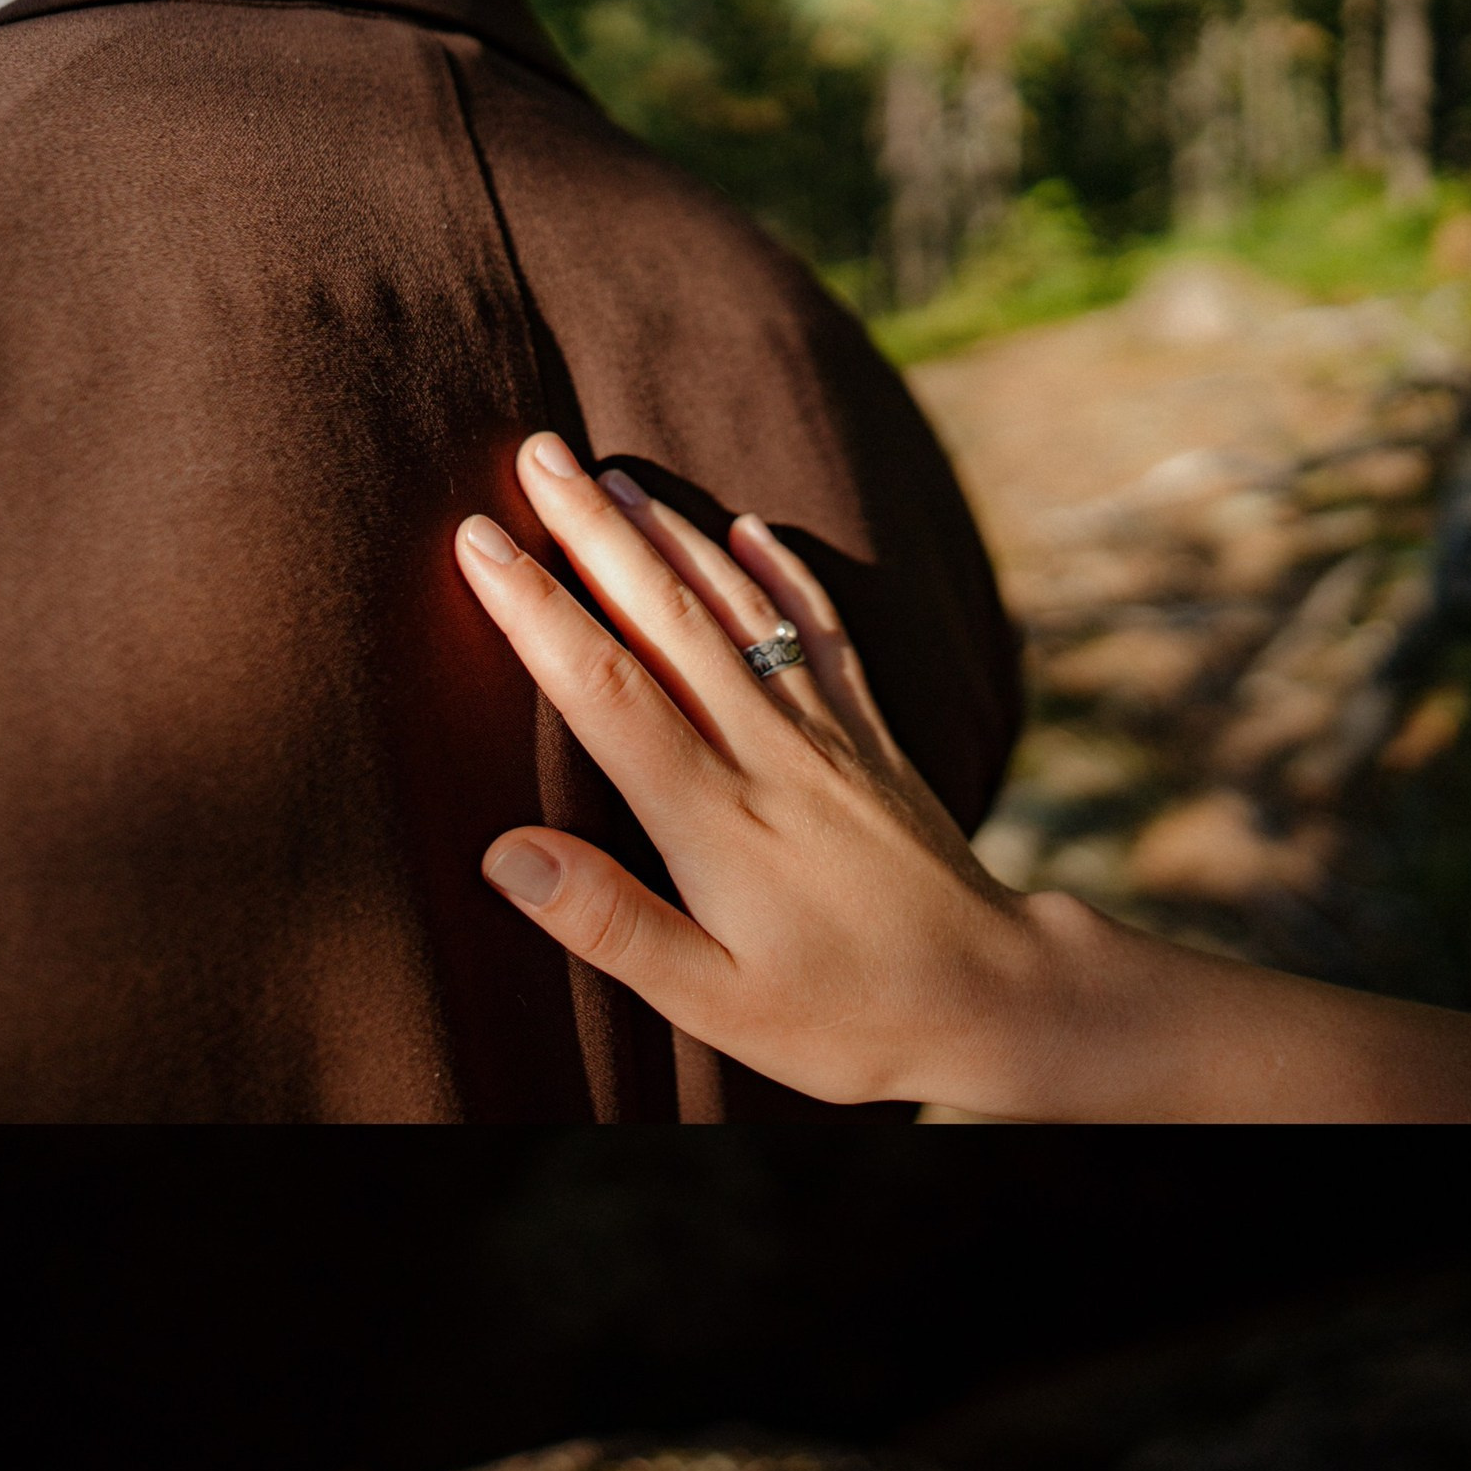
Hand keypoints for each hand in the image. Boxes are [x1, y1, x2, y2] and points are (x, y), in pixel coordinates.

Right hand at [454, 432, 1080, 1110]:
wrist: (993, 1000)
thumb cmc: (843, 1017)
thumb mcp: (713, 1001)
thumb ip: (609, 924)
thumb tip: (504, 852)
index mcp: (714, 819)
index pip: (606, 689)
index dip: (536, 609)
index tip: (477, 538)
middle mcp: (769, 755)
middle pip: (665, 619)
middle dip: (592, 531)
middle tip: (532, 452)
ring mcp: (829, 737)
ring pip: (739, 609)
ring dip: (670, 534)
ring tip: (609, 473)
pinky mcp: (874, 740)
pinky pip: (821, 634)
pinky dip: (782, 572)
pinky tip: (748, 527)